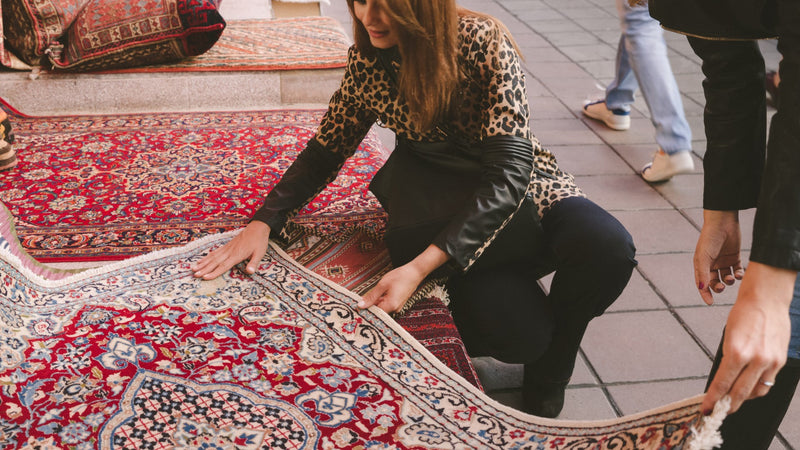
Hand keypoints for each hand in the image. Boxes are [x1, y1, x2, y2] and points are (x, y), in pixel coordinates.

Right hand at [191, 221, 270, 279]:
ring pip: (213, 257)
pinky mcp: (227, 246)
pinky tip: (201, 260)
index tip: (205, 277)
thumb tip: (250, 272)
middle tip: (195, 274)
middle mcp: (229, 252)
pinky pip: (215, 252)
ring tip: (193, 268)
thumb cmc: (259, 241)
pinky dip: (207, 257)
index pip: (224, 266)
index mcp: (237, 255)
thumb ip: (254, 263)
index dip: (214, 272)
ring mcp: (227, 248)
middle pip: (215, 262)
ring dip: (203, 263)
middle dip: (204, 269)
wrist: (257, 228)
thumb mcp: (260, 253)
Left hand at [358, 244, 449, 312]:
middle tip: (357, 302)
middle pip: (378, 311)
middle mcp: (395, 309)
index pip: (374, 313)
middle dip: (369, 306)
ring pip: (382, 307)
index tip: (355, 307)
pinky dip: (380, 300)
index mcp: (391, 306)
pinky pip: (387, 304)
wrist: (415, 272)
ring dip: (374, 303)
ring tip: (365, 297)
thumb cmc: (400, 276)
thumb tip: (360, 305)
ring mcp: (397, 307)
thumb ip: (371, 296)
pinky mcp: (398, 303)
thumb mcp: (382, 285)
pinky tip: (376, 294)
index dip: (365, 310)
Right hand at [694, 210, 744, 304]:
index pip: (702, 283)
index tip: (710, 302)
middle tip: (721, 287)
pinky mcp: (734, 257)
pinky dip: (739, 274)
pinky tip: (739, 273)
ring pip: (726, 277)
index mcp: (701, 264)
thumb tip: (701, 289)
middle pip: (714, 282)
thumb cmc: (709, 238)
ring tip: (732, 277)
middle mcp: (712, 264)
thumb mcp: (703, 257)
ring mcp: (723, 261)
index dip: (705, 294)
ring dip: (729, 281)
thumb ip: (702, 273)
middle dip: (718, 287)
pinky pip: (737, 270)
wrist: (723, 222)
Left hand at [702, 262, 794, 414]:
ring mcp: (770, 361)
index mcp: (736, 352)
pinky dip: (757, 388)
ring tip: (732, 401)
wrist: (767, 298)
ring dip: (743, 399)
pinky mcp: (780, 360)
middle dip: (727, 406)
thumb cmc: (743, 313)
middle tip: (718, 412)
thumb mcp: (728, 337)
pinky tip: (748, 388)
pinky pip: (768, 382)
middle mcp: (755, 359)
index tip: (706, 409)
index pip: (721, 384)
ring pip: (756, 391)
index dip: (712, 399)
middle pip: (739, 393)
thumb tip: (724, 380)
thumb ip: (728, 359)